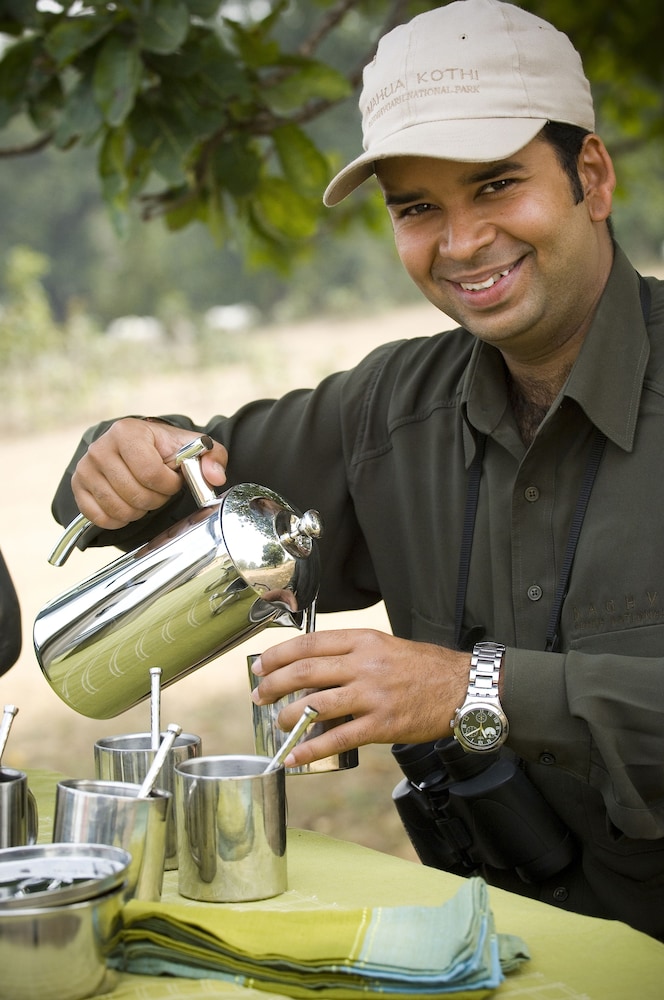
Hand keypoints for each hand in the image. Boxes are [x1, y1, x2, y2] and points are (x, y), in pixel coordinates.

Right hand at [71, 417, 228, 528]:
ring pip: (119, 509)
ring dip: (139, 511)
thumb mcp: (194, 447)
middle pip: (135, 494)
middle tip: (160, 490)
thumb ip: (213, 458)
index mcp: (128, 432)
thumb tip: (215, 478)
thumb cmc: (166, 449)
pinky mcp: (78, 487)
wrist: (136, 447)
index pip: (150, 473)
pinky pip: (101, 518)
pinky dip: (119, 519)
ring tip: (145, 495)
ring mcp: (85, 468)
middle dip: (156, 499)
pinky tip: (129, 505)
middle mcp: (100, 448)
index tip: (173, 480)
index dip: (168, 485)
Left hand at [250, 628, 469, 766]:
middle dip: (274, 684)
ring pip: (316, 704)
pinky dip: (311, 747)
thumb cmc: (424, 668)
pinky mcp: (382, 724)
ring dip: (288, 715)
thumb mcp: (386, 646)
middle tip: (259, 695)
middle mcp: (365, 664)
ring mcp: (373, 695)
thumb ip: (352, 654)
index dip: (278, 654)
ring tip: (277, 722)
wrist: (462, 688)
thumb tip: (313, 671)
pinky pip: (339, 738)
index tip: (260, 665)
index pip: (310, 643)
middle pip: (305, 671)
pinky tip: (295, 755)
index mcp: (364, 641)